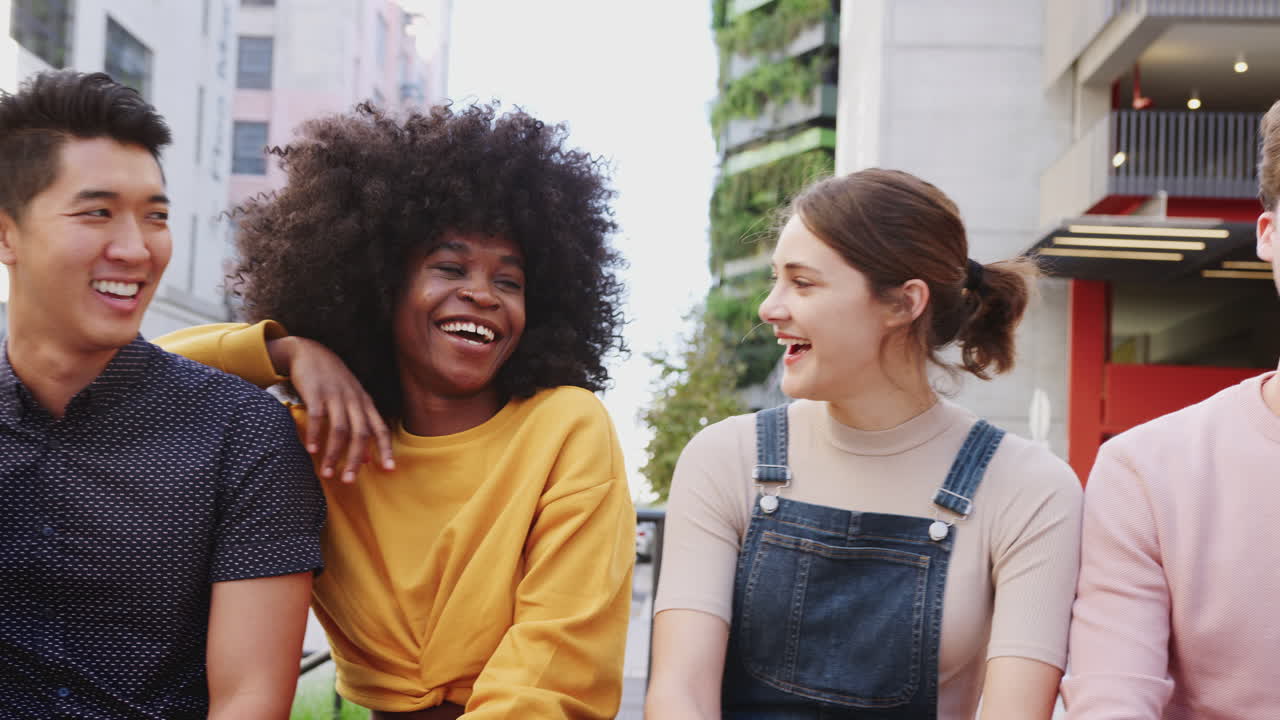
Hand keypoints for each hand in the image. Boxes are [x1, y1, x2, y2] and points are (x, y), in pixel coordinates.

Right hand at [267, 336, 394, 481]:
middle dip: (356, 459)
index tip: (389, 470)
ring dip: (334, 453)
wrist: (310, 351)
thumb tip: (369, 461)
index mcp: (365, 403)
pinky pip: (317, 417)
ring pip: (340, 429)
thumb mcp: (352, 402)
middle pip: (361, 433)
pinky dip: (315, 435)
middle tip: (349, 481)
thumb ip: (362, 429)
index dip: (386, 449)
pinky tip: (311, 451)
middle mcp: (354, 400)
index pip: (381, 429)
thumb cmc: (333, 381)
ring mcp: (335, 395)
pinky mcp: (316, 392)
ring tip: (327, 473)